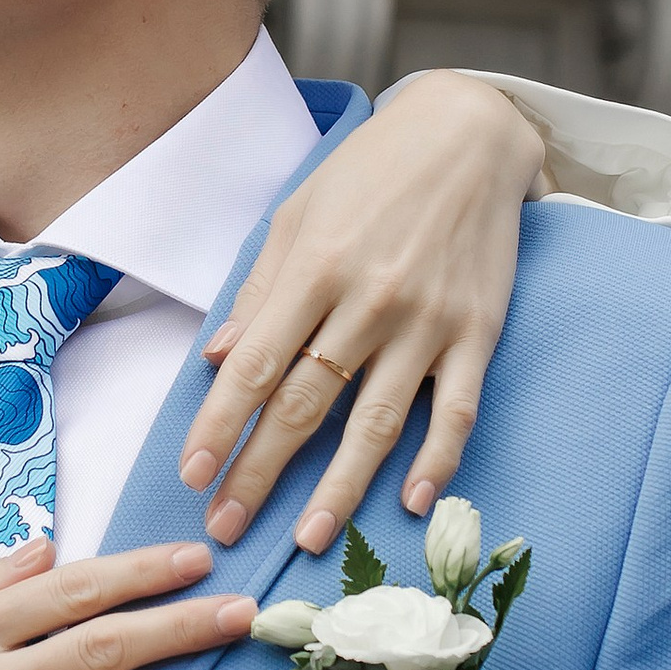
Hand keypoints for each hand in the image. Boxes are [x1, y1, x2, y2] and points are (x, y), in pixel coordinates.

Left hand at [176, 73, 543, 556]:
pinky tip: (412, 504)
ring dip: (339, 487)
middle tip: (226, 525)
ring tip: (306, 537)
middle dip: (259, 471)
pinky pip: (454, 410)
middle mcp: (369, 300)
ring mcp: (428, 321)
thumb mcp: (297, 213)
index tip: (191, 474)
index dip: (218, 426)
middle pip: (304, 404)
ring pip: (375, 422)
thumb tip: (215, 359)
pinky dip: (436, 461)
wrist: (470, 132)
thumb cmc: (371, 171)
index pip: (254, 365)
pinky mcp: (479, 333)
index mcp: (314, 267)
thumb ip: (259, 290)